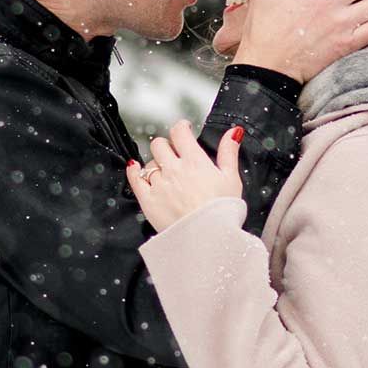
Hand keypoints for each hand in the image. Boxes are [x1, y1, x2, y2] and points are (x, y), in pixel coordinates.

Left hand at [127, 117, 244, 231]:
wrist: (209, 239)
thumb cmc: (222, 212)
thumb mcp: (231, 179)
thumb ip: (229, 153)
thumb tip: (233, 133)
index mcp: (194, 161)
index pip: (179, 132)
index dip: (181, 128)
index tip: (184, 130)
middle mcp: (173, 169)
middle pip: (160, 144)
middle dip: (167, 146)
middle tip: (174, 154)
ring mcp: (159, 184)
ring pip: (149, 163)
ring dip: (156, 164)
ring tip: (165, 173)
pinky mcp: (148, 200)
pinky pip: (135, 179)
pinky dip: (134, 171)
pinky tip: (135, 168)